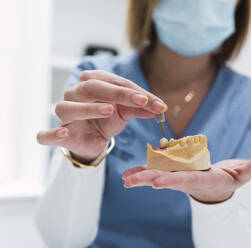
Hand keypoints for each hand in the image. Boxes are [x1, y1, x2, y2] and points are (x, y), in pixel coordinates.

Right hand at [37, 70, 166, 162]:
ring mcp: (64, 112)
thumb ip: (141, 108)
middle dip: (119, 94)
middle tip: (140, 101)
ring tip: (109, 110)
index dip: (136, 92)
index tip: (157, 104)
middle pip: (93, 88)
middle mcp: (75, 92)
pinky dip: (53, 134)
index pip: (115, 83)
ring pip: (68, 107)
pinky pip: (46, 134)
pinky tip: (65, 133)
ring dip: (88, 108)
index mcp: (93, 81)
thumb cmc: (108, 118)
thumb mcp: (127, 112)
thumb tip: (161, 108)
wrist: (93, 138)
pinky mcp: (59, 133)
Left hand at [122, 156, 250, 202]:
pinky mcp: (173, 172)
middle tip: (132, 180)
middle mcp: (187, 179)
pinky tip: (127, 175)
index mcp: (202, 178)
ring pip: (157, 176)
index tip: (158, 183)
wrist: (216, 186)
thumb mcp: (243, 174)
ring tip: (125, 179)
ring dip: (141, 177)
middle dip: (149, 179)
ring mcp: (178, 176)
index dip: (173, 180)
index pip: (187, 180)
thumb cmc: (231, 179)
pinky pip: (156, 172)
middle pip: (167, 179)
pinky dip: (142, 172)